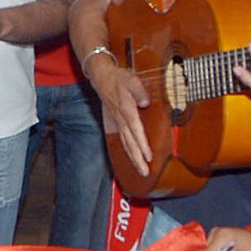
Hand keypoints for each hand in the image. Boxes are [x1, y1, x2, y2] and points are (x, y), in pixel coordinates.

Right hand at [85, 54, 151, 172]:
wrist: (101, 78)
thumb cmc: (118, 78)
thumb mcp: (131, 80)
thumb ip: (139, 91)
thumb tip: (145, 102)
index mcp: (126, 110)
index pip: (135, 130)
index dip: (142, 144)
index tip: (148, 156)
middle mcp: (121, 119)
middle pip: (130, 143)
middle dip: (137, 159)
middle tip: (145, 172)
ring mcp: (117, 122)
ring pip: (126, 144)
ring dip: (133, 158)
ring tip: (141, 170)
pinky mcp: (116, 123)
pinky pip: (122, 140)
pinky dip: (127, 151)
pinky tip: (132, 158)